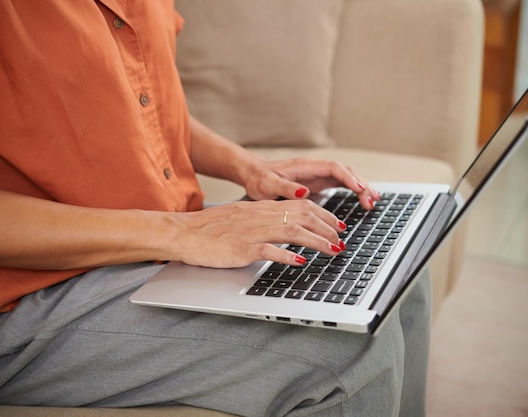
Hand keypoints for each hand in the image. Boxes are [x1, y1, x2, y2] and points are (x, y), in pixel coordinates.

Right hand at [169, 199, 346, 267]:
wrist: (185, 232)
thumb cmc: (212, 229)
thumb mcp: (243, 218)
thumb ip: (265, 220)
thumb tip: (289, 228)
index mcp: (262, 208)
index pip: (301, 206)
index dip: (324, 215)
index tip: (339, 225)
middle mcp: (261, 216)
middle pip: (302, 216)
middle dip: (328, 228)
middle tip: (343, 240)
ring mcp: (252, 232)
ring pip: (292, 231)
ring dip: (316, 241)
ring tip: (333, 249)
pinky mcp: (241, 247)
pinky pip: (268, 250)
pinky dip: (286, 255)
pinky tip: (300, 261)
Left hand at [243, 158, 380, 208]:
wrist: (253, 175)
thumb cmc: (259, 179)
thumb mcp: (267, 185)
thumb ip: (285, 188)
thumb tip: (304, 192)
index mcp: (305, 167)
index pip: (334, 168)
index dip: (348, 178)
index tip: (359, 189)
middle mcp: (315, 169)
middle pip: (345, 172)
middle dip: (360, 185)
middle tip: (371, 201)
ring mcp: (318, 175)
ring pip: (346, 178)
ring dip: (361, 188)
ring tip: (374, 201)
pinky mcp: (319, 183)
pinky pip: (341, 184)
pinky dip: (354, 191)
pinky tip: (363, 200)